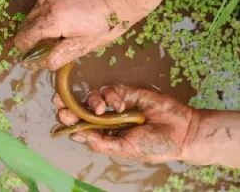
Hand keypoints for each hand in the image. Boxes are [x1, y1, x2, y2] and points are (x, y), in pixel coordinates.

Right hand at [15, 0, 154, 70]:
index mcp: (52, 19)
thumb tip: (41, 63)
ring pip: (33, 15)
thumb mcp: (85, 45)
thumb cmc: (108, 23)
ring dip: (41, 26)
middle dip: (35, 39)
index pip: (24, 39)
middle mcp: (46, 1)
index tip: (38, 58)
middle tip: (55, 46)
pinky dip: (47, 15)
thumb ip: (60, 55)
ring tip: (62, 33)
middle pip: (26, 26)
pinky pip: (42, 4)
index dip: (28, 51)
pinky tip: (65, 19)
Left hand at [53, 85, 199, 162]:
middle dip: (70, 105)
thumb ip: (102, 142)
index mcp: (106, 135)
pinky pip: (111, 90)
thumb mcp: (126, 149)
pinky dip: (112, 95)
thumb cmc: (154, 145)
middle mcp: (109, 120)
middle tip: (59, 102)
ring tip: (101, 109)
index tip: (61, 116)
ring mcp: (117, 105)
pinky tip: (121, 105)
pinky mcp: (128, 92)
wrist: (180, 130)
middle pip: (82, 109)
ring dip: (92, 101)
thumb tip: (77, 135)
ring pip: (94, 97)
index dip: (70, 121)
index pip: (82, 127)